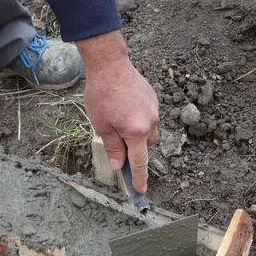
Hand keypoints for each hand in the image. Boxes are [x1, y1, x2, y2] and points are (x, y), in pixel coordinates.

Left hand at [76, 31, 158, 192]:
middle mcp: (150, 121)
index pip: (140, 162)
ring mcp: (154, 109)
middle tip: (116, 138)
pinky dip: (138, 118)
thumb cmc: (101, 95)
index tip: (141, 192)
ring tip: (117, 117)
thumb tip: (119, 166)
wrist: (110, 64)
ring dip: (136, 132)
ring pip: (148, 131)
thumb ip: (113, 148)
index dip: (140, 179)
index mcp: (137, 131)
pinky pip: (149, 116)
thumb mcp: (101, 126)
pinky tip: (124, 107)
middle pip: (146, 146)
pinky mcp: (153, 99)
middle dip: (134, 147)